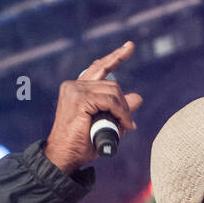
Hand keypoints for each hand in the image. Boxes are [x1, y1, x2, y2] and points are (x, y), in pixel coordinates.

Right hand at [42, 41, 143, 174]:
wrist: (65, 157)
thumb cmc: (82, 143)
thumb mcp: (106, 123)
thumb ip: (119, 109)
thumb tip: (139, 97)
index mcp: (77, 89)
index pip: (99, 68)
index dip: (116, 57)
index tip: (130, 46)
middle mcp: (74, 86)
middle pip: (112, 84)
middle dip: (124, 103)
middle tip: (129, 123)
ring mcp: (75, 91)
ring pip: (113, 92)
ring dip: (124, 111)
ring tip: (126, 126)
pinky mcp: (79, 99)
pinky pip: (110, 101)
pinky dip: (120, 113)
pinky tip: (124, 124)